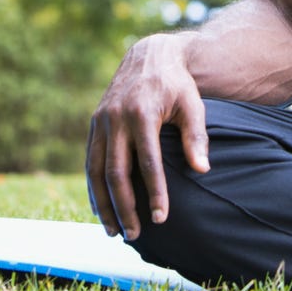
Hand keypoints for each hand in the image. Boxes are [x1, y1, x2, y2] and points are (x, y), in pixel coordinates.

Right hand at [85, 34, 209, 239]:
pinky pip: (89, 161)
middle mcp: (116, 118)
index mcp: (142, 114)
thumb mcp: (192, 104)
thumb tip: (202, 170)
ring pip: (95, 170)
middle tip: (135, 235)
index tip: (160, 218)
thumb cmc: (177, 84)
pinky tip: (100, 209)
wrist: (149, 55)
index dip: (154, 193)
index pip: (148, 163)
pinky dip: (93, 187)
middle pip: (116, 172)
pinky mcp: (95, 123)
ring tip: (113, 231)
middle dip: (124, 207)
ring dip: (103, 203)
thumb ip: (196, 136)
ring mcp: (101, 121)